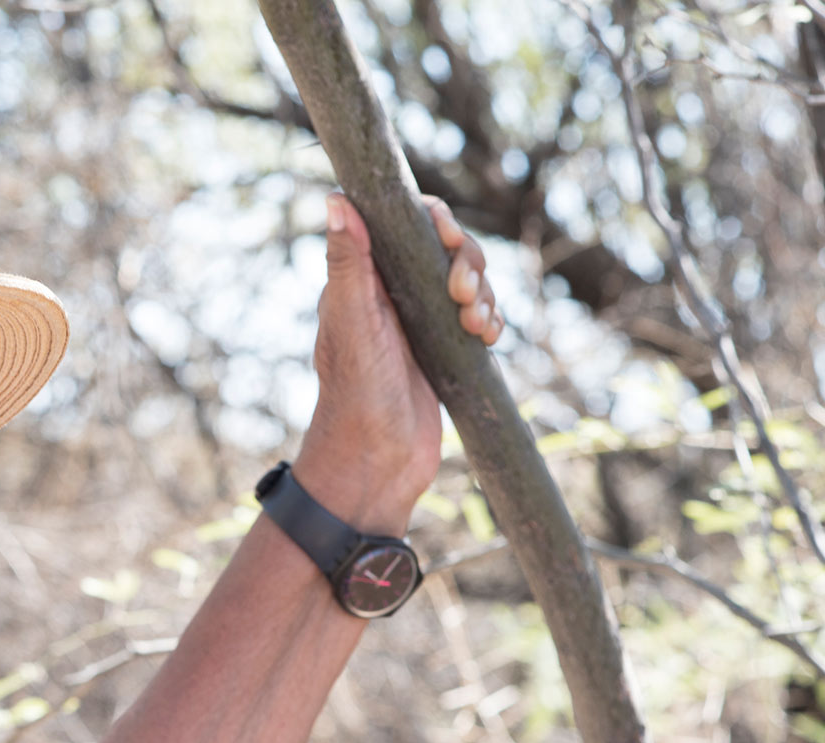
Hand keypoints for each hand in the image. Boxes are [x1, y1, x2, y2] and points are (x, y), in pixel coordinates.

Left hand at [293, 193, 497, 533]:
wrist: (375, 463)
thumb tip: (334, 198)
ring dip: (481, 294)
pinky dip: (490, 320)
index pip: (403, 222)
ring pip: (466, 281)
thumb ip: (349, 262)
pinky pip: (477, 317)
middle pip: (443, 248)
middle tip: (460, 296)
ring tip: (475, 327)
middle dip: (465, 261)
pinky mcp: (442, 350)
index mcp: (362, 280)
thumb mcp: (353, 321)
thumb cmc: (355, 394)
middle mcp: (389, 296)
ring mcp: (418, 323)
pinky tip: (487, 339)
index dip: (433, 218)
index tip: (446, 238)